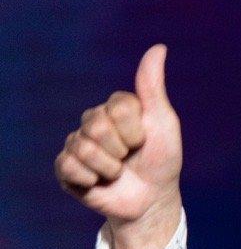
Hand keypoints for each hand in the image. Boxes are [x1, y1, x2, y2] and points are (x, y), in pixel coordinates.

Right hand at [54, 43, 182, 230]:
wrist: (151, 201)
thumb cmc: (161, 161)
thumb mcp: (163, 123)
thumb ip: (153, 87)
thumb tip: (159, 47)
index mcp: (114, 108)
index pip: (117, 108)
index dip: (135, 131)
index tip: (144, 141)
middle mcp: (93, 122)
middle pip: (97, 126)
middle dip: (121, 150)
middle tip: (130, 159)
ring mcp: (78, 144)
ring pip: (84, 148)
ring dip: (108, 168)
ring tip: (117, 173)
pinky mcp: (67, 168)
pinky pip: (69, 165)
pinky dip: (89, 179)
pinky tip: (98, 182)